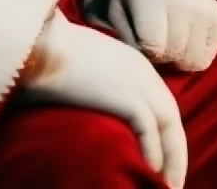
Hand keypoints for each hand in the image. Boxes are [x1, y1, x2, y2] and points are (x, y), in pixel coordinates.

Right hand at [22, 11, 186, 188]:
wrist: (40, 42)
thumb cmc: (52, 52)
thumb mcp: (86, 62)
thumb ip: (101, 79)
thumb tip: (96, 103)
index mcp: (133, 61)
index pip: (161, 103)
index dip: (166, 134)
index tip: (164, 157)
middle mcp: (142, 70)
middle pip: (171, 117)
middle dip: (176, 152)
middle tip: (172, 180)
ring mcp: (136, 82)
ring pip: (168, 127)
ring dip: (172, 160)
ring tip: (167, 186)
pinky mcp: (126, 96)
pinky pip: (150, 132)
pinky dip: (154, 155)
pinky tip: (151, 172)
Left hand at [109, 0, 216, 72]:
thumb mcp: (116, 7)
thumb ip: (123, 36)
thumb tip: (141, 63)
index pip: (153, 47)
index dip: (144, 52)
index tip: (140, 40)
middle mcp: (182, 1)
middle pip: (174, 55)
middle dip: (161, 57)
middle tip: (154, 42)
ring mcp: (204, 10)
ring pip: (193, 62)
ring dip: (178, 59)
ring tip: (168, 42)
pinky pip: (206, 59)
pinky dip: (193, 56)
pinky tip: (183, 40)